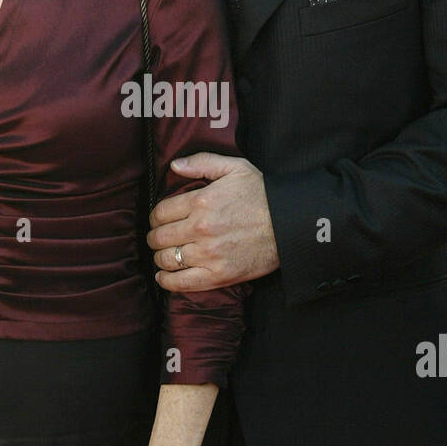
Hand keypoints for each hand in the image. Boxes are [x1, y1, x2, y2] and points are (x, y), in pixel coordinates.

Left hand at [147, 152, 279, 291]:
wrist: (290, 224)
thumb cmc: (264, 194)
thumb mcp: (235, 168)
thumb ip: (202, 163)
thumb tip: (175, 165)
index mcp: (201, 201)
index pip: (160, 212)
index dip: (156, 217)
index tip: (160, 220)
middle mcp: (200, 228)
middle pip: (159, 237)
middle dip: (155, 237)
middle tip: (160, 237)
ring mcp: (208, 254)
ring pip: (166, 259)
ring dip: (160, 257)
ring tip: (165, 254)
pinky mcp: (218, 275)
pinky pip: (181, 282)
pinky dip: (166, 280)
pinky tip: (163, 276)